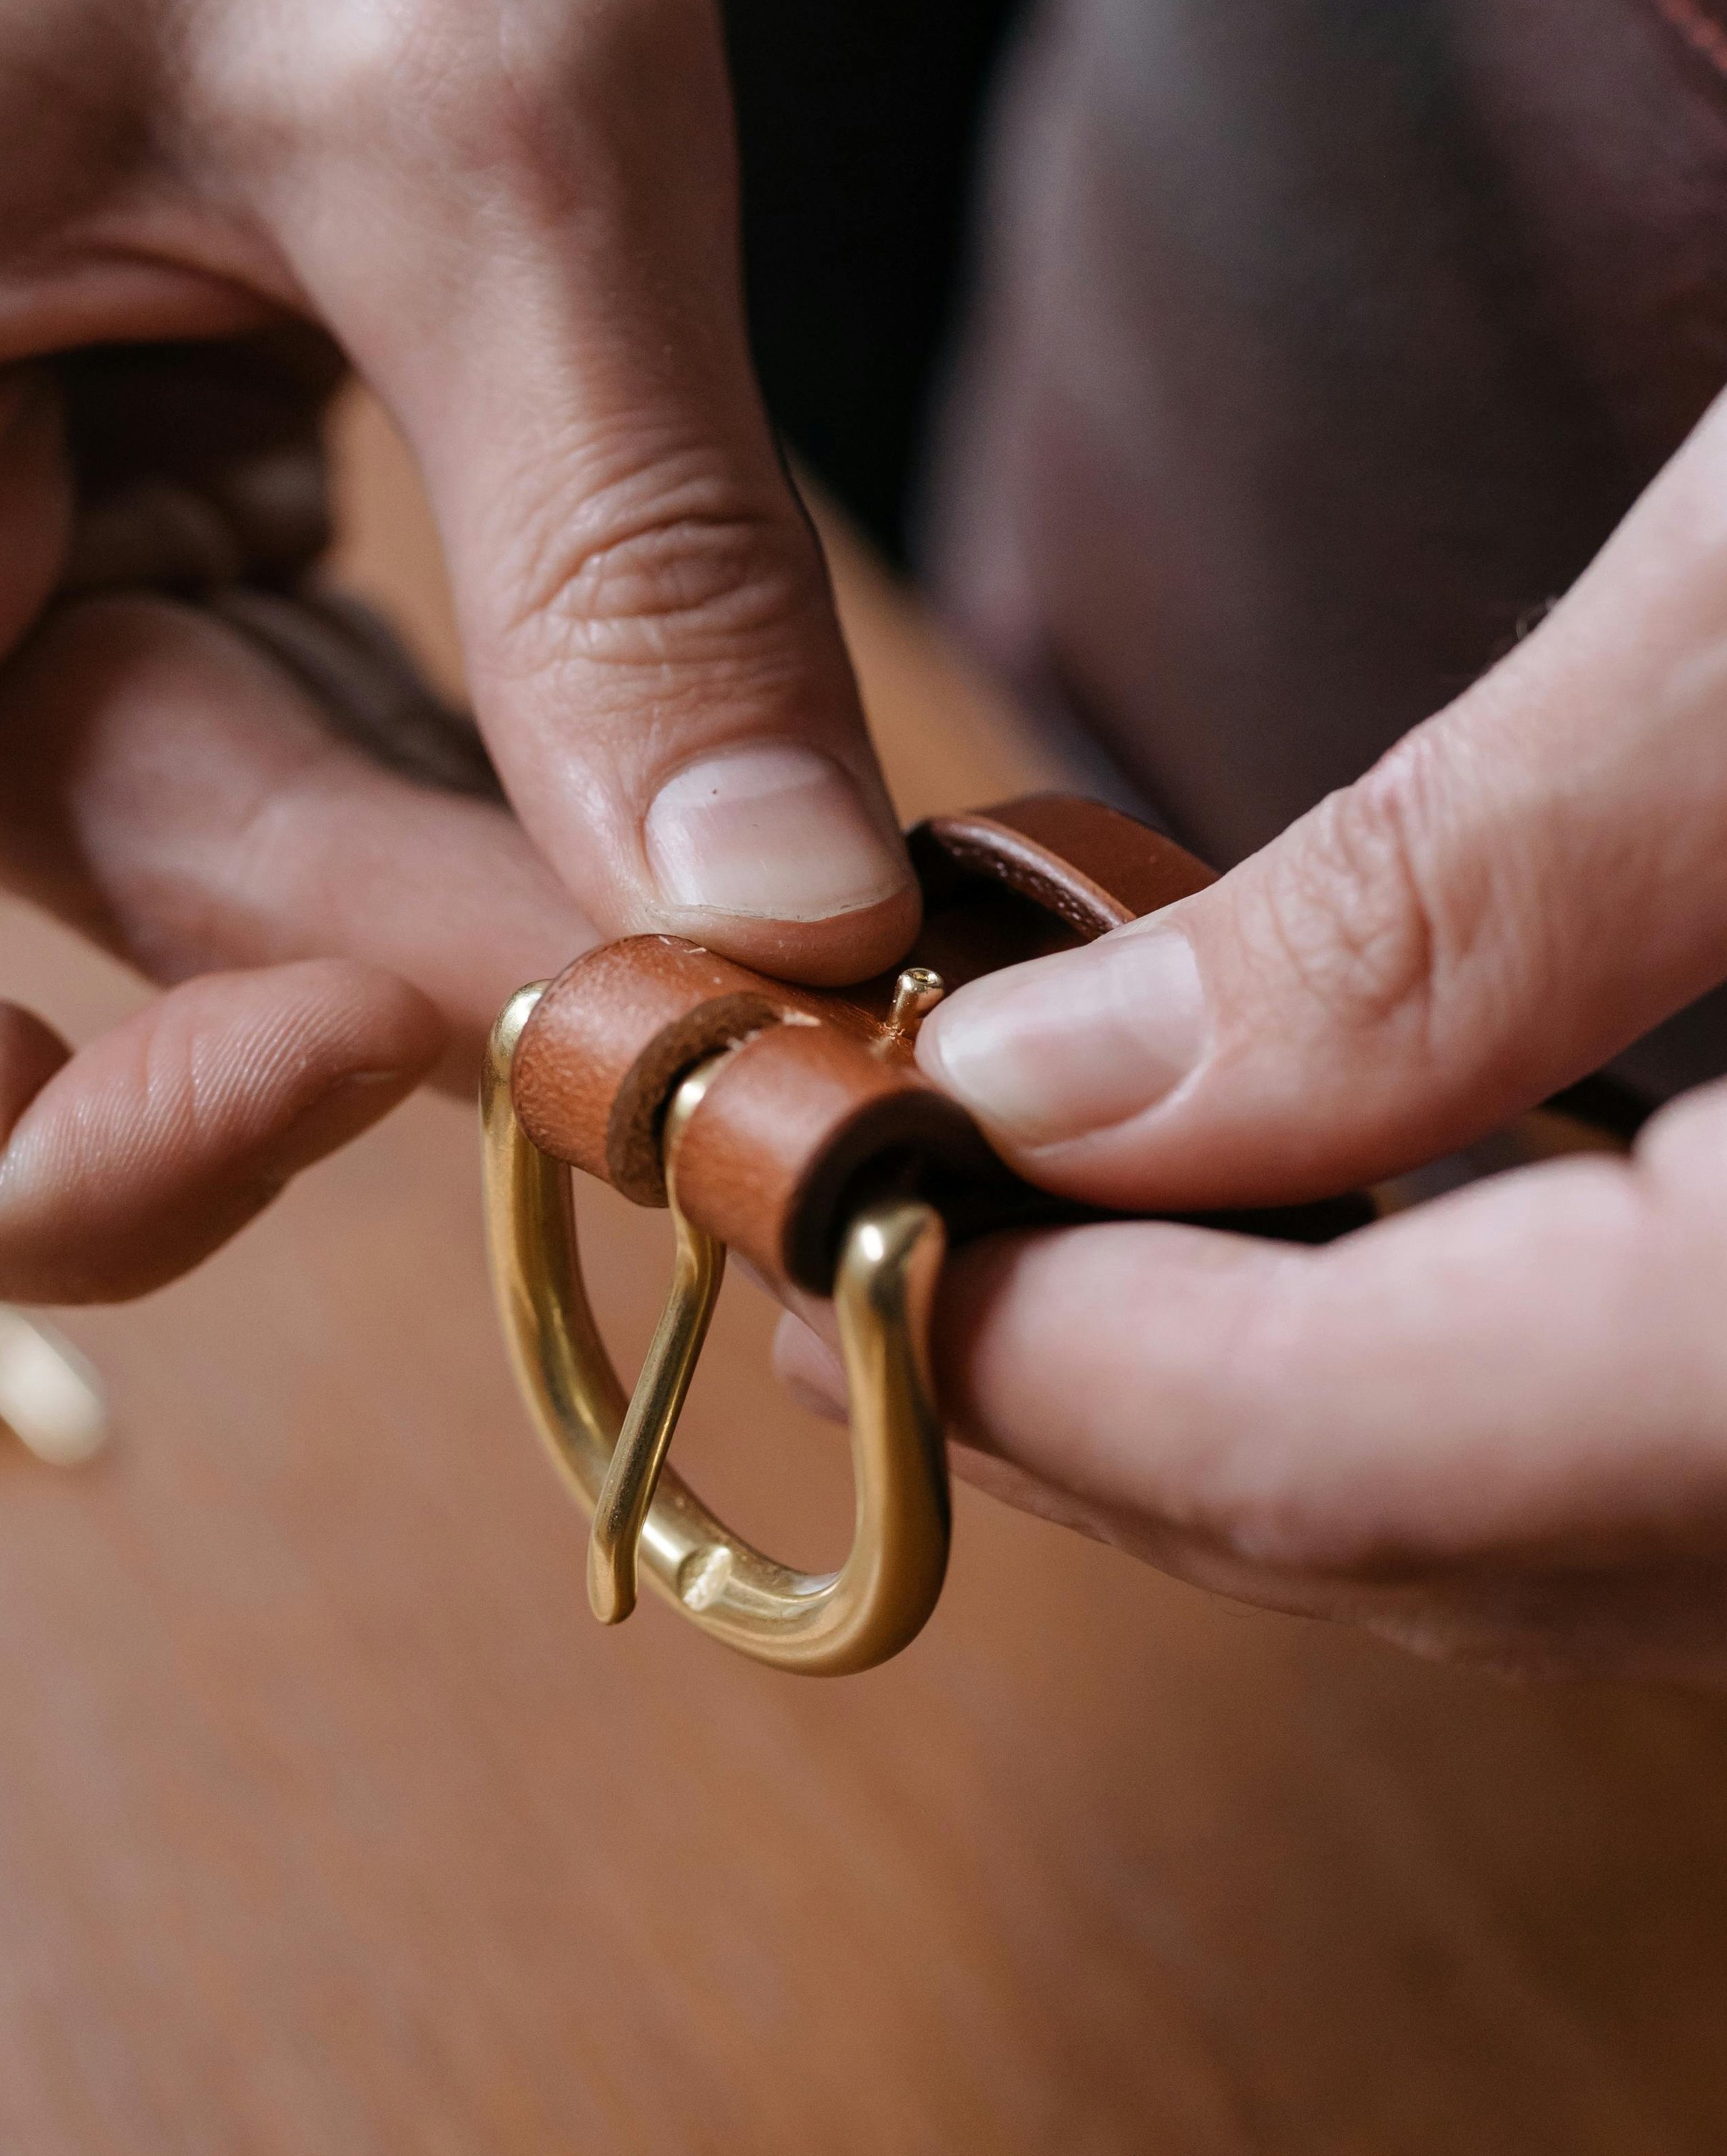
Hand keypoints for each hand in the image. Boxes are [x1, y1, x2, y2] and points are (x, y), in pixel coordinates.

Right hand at [0, 0, 912, 1302]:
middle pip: (115, 874)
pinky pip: (289, 692)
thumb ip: (614, 544)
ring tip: (738, 880)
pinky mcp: (112, 474)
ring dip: (494, 852)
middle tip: (728, 976)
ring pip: (231, 803)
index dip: (91, 1133)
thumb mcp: (486, 110)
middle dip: (428, 940)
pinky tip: (650, 765)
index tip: (392, 1056)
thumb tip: (759, 907)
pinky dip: (481, 740)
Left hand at [784, 386, 1726, 1680]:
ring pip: (1528, 1508)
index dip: (1028, 1350)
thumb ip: (1434, 918)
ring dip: (1247, 1372)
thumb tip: (1057, 1096)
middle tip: (853, 1216)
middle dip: (1105, 1385)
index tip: (801, 1207)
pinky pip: (1638, 1431)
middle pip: (1422, 1522)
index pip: (1349, 1449)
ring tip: (1015, 1205)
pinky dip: (1430, 1336)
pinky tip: (1310, 1193)